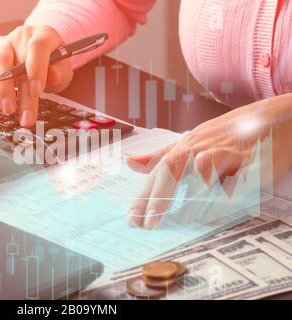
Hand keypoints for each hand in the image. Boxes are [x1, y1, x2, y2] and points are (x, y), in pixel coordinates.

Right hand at [0, 25, 73, 127]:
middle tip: (25, 116)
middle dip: (21, 93)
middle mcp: (22, 37)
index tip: (36, 92)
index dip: (36, 70)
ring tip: (8, 110)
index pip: (38, 48)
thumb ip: (59, 73)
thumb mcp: (63, 68)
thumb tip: (51, 77)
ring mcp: (4, 43)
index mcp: (43, 36)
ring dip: (3, 89)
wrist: (41, 51)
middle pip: (18, 62)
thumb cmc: (53, 61)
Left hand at [127, 94, 291, 228]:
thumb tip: (129, 163)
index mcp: (186, 145)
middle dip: (159, 198)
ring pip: (203, 173)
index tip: (132, 218)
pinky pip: (236, 181)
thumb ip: (160, 155)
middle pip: (173, 169)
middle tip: (148, 224)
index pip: (158, 171)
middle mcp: (203, 147)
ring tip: (181, 222)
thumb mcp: (191, 140)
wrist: (275, 117)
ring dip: (190, 199)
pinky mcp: (253, 163)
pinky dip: (225, 196)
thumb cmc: (228, 133)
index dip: (144, 195)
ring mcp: (228, 153)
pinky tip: (216, 213)